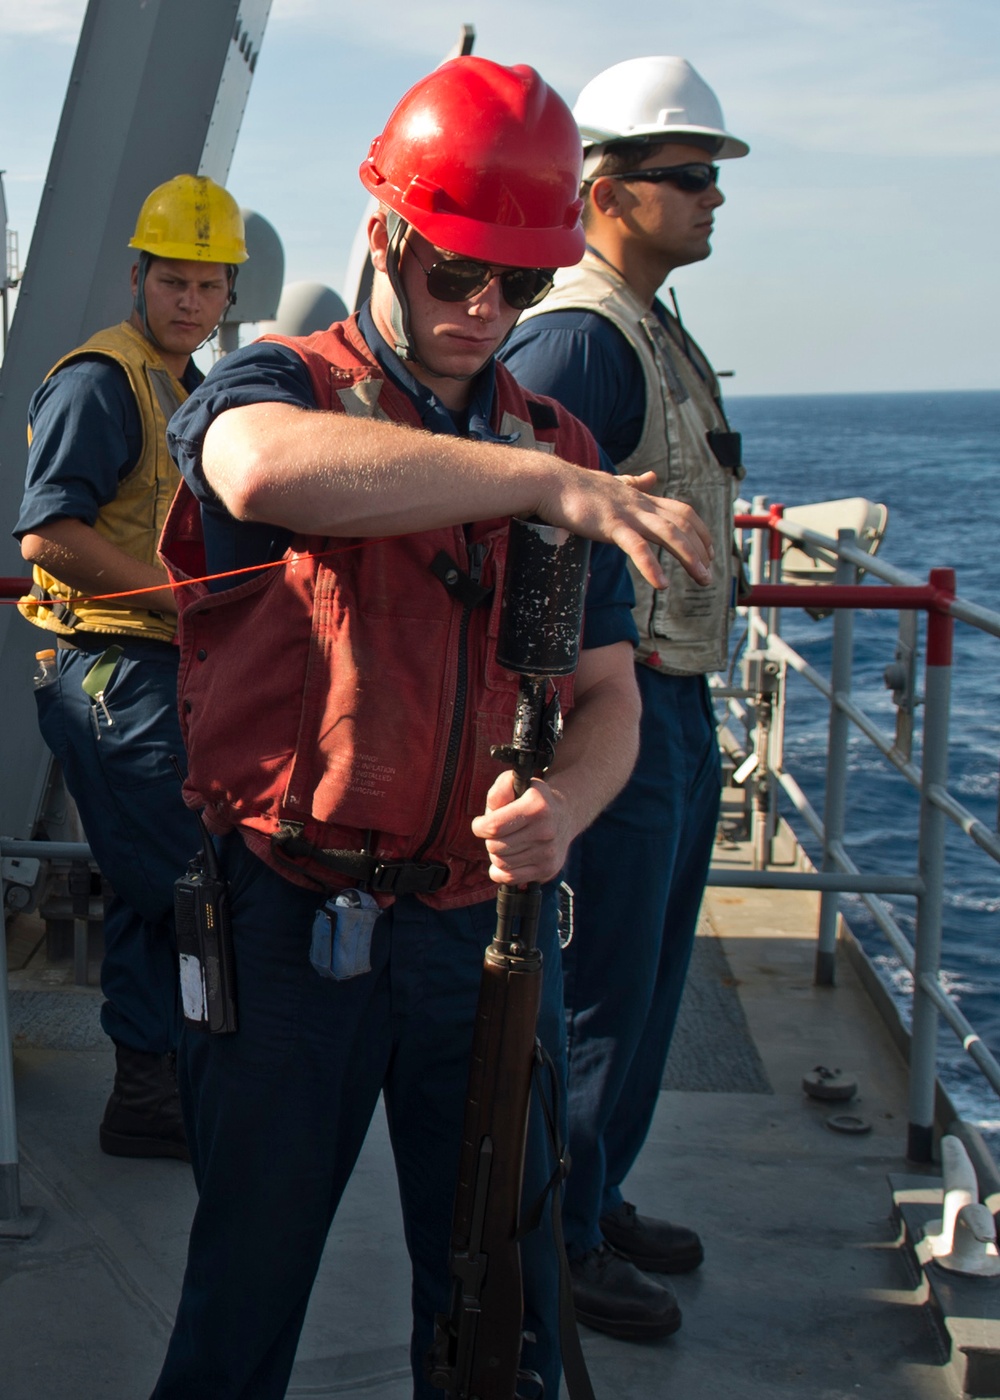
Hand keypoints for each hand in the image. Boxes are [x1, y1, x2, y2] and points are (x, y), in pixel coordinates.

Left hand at [471, 771, 570, 886]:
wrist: (564, 816)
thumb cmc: (531, 800)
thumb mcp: (516, 784)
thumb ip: (500, 790)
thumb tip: (492, 809)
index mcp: (536, 806)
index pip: (493, 826)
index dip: (479, 826)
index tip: (481, 824)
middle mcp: (545, 830)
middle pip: (495, 846)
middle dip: (489, 840)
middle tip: (497, 833)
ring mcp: (547, 852)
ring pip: (501, 863)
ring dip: (496, 854)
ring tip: (505, 843)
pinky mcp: (547, 869)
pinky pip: (510, 878)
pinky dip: (500, 872)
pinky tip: (506, 860)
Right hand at [537, 468, 713, 589]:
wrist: (549, 482)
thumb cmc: (575, 486)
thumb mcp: (612, 483)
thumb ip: (634, 482)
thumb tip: (652, 476)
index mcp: (641, 498)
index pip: (682, 512)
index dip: (700, 531)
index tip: (710, 551)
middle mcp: (640, 504)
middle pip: (682, 524)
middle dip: (701, 549)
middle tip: (709, 574)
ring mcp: (627, 514)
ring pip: (669, 533)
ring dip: (690, 557)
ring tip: (703, 577)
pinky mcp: (610, 525)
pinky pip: (636, 547)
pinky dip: (651, 566)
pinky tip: (662, 584)